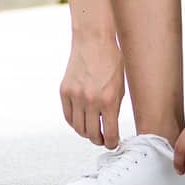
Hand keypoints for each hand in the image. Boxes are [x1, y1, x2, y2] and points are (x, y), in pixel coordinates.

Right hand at [59, 33, 125, 147]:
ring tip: (92, 131)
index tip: (114, 144)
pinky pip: (68, 116)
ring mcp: (75, 96)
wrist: (93, 41)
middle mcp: (91, 100)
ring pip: (78, 128)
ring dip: (86, 133)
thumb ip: (114, 109)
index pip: (110, 134)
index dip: (113, 143)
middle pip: (92, 134)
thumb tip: (110, 128)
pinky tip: (81, 120)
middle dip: (99, 140)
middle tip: (103, 139)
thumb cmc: (111, 62)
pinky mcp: (64, 91)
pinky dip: (74, 122)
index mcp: (109, 100)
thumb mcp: (119, 87)